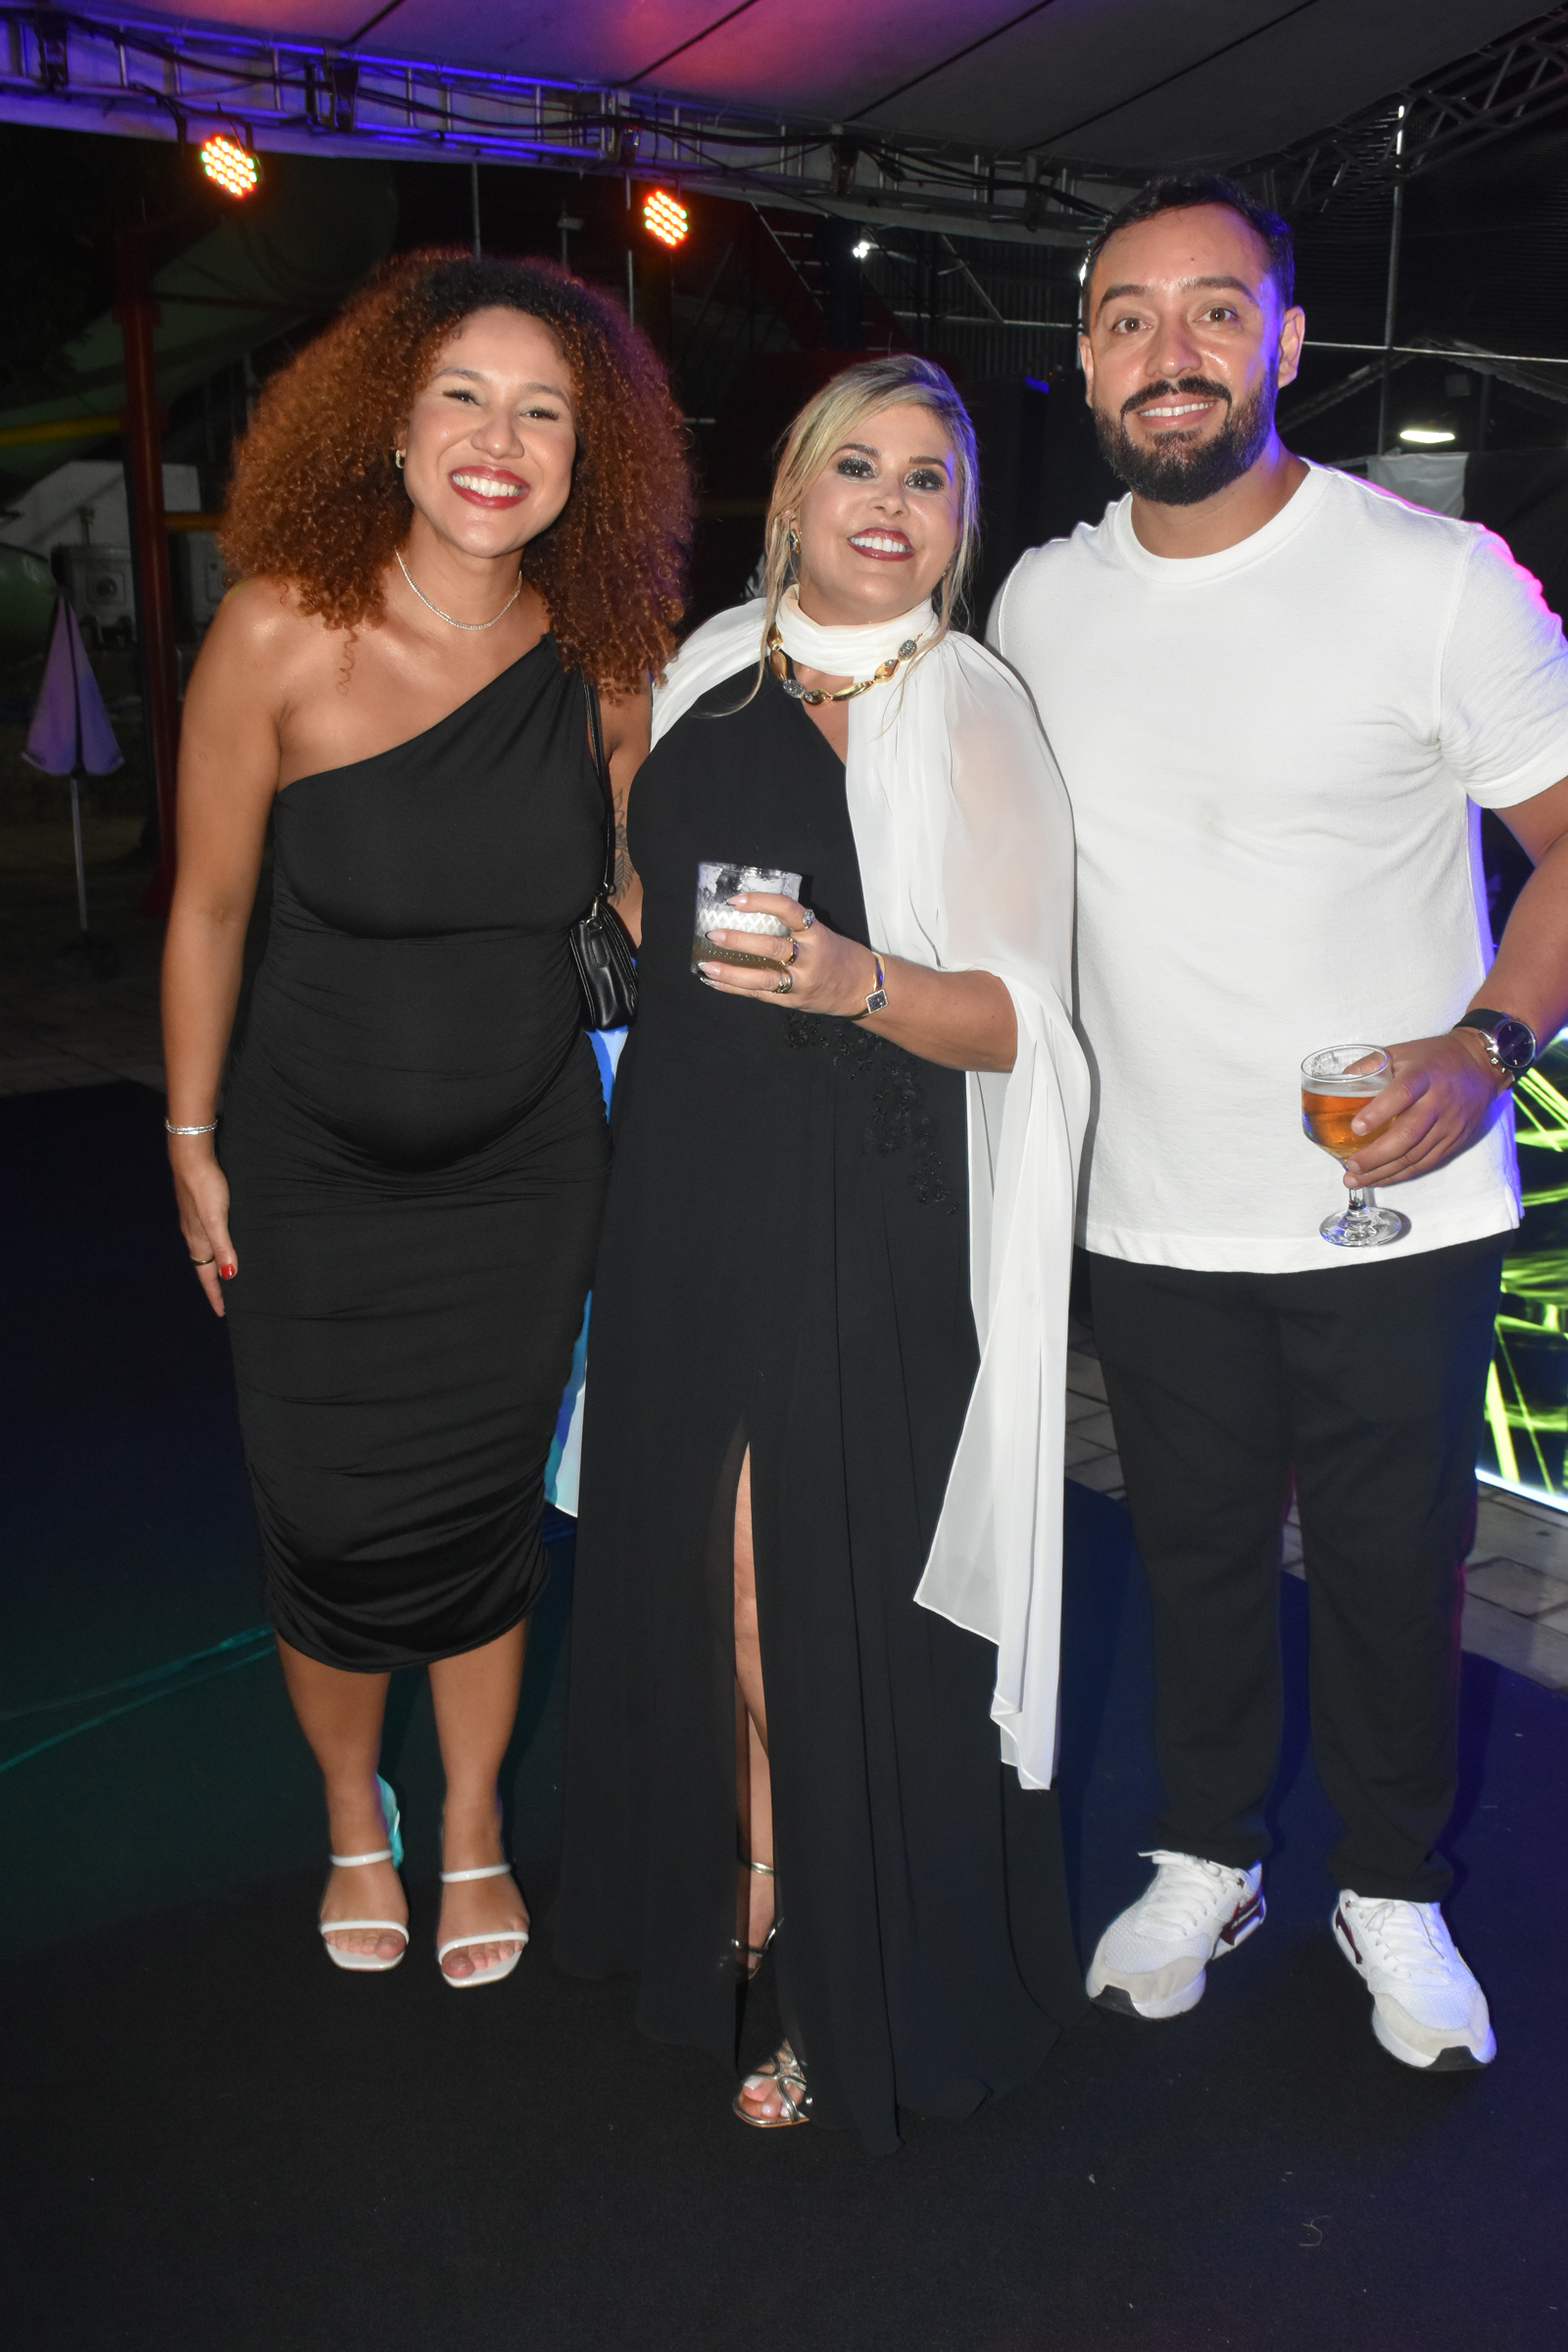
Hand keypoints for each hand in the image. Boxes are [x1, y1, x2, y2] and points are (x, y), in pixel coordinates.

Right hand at [168, 1136, 237, 1317]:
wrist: (191, 1158)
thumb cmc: (205, 1187)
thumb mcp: (217, 1220)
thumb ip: (223, 1247)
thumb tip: (228, 1276)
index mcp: (197, 1241)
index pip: (207, 1276)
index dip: (215, 1294)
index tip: (221, 1312)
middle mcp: (194, 1235)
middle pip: (204, 1267)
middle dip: (214, 1284)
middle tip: (224, 1300)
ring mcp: (194, 1221)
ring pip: (204, 1252)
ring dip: (213, 1266)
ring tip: (224, 1277)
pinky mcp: (198, 1209)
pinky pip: (206, 1237)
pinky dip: (214, 1248)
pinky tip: (221, 1243)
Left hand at [698, 892, 876, 1018]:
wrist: (863, 988)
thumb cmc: (839, 956)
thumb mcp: (821, 933)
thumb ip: (793, 928)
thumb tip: (751, 916)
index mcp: (816, 934)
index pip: (788, 910)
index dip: (761, 903)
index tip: (736, 900)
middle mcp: (809, 959)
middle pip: (771, 948)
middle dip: (739, 941)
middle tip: (713, 934)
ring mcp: (801, 982)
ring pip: (762, 978)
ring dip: (730, 972)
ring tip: (706, 966)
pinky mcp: (793, 1001)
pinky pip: (759, 994)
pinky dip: (734, 988)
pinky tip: (715, 981)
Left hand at [1341, 1031, 1507, 1187]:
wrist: (1481, 1066)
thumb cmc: (1434, 1058)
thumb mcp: (1402, 1051)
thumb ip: (1370, 1065)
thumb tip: (1338, 1081)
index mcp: (1424, 1075)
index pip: (1401, 1094)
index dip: (1378, 1113)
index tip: (1355, 1128)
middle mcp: (1439, 1101)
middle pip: (1408, 1134)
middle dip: (1376, 1155)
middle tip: (1351, 1165)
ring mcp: (1449, 1124)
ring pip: (1415, 1155)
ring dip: (1383, 1171)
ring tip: (1355, 1179)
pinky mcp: (1455, 1140)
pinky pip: (1426, 1163)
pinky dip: (1400, 1174)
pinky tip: (1379, 1179)